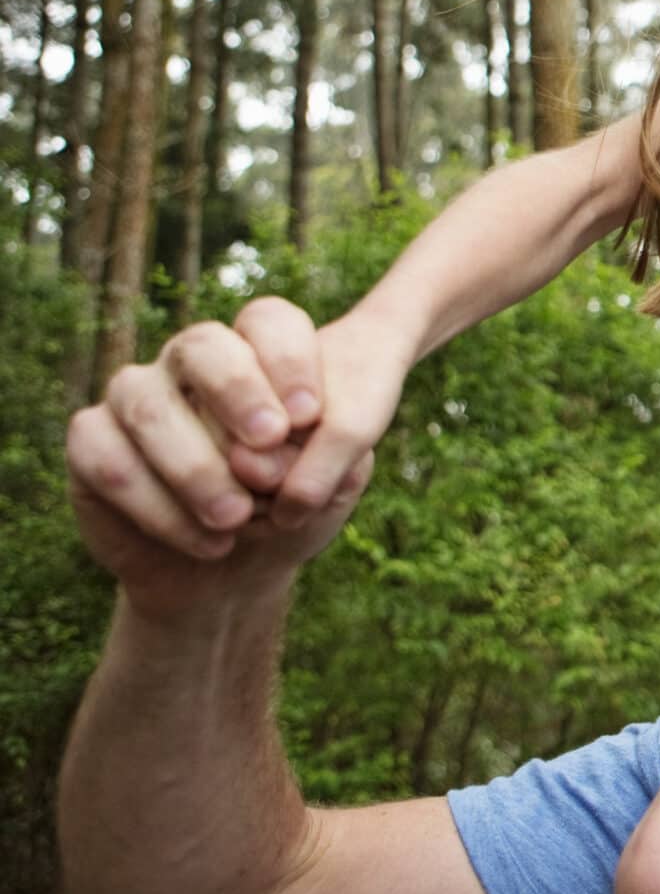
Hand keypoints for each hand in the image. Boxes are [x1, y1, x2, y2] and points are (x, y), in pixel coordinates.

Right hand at [65, 299, 376, 623]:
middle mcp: (190, 361)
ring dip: (196, 467)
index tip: (310, 416)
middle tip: (271, 439)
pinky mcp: (92, 441)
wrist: (237, 572)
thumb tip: (284, 448)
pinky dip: (158, 508)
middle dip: (238, 390)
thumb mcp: (334, 484)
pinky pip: (108, 460)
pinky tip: (206, 541)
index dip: (290, 361)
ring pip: (150, 408)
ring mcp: (135, 396)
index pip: (269, 322)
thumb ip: (332, 452)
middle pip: (203, 346)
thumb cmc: (291, 509)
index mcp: (257, 352)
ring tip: (238, 518)